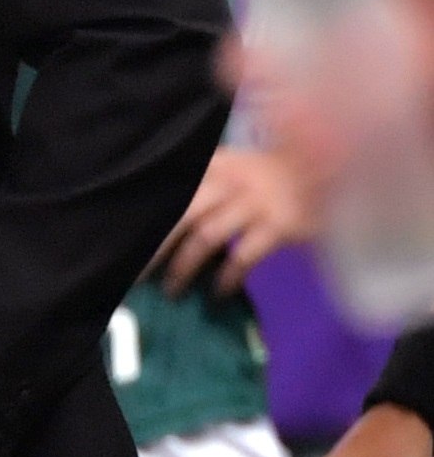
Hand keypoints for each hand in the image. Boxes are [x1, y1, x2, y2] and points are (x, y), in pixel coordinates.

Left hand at [153, 146, 316, 296]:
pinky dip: (227, 276)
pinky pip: (244, 255)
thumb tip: (163, 214)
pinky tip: (218, 292)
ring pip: (206, 236)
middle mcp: (229, 181)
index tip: (127, 243)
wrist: (330, 168)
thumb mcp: (236, 165)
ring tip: (171, 290)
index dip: (147, 218)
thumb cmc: (275, 174)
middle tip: (137, 276)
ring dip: (184, 267)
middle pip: (181, 215)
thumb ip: (205, 181)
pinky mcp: (279, 225)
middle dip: (156, 249)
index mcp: (214, 165)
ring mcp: (254, 203)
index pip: (172, 191)